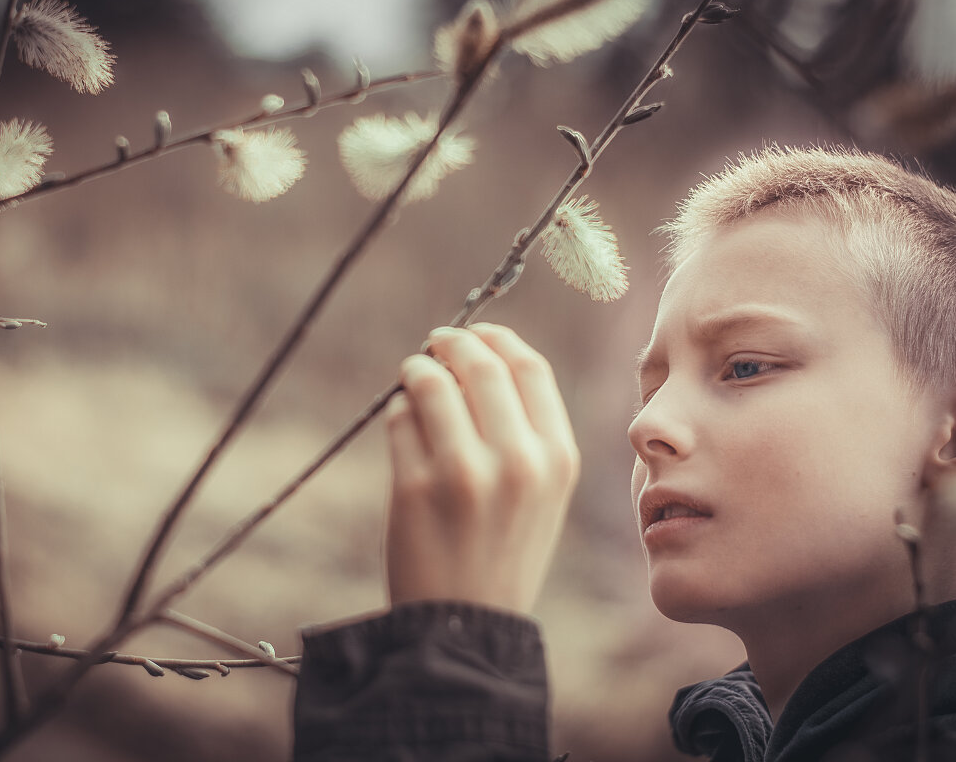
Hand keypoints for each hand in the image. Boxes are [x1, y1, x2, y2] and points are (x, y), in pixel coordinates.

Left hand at [384, 323, 580, 613]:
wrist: (467, 624)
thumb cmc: (503, 550)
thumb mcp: (542, 493)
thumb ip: (524, 429)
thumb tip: (478, 358)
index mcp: (558, 459)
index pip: (530, 368)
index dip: (497, 338)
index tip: (476, 332)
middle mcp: (517, 461)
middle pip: (480, 365)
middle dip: (451, 342)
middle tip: (434, 343)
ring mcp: (463, 473)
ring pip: (431, 384)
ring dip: (416, 370)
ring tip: (413, 377)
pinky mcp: (414, 488)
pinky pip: (399, 420)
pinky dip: (398, 411)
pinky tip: (404, 423)